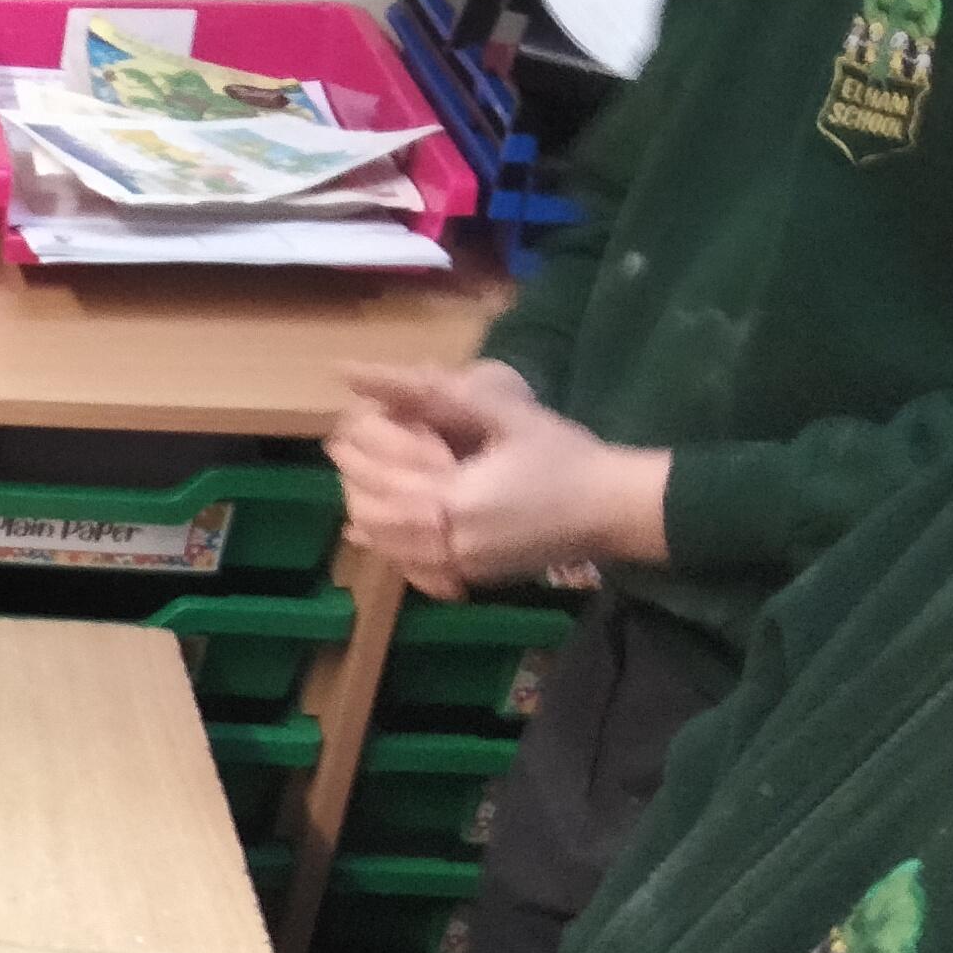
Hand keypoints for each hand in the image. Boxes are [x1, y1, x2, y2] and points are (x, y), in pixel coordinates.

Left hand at [334, 363, 666, 594]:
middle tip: (342, 456)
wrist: (615, 509)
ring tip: (356, 487)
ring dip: (365, 517)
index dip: (353, 458)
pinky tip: (379, 530)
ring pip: (388, 548)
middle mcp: (452, 539)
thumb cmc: (566, 454)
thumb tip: (368, 375)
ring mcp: (463, 565)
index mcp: (456, 497)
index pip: (381, 480)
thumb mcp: (507, 414)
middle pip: (375, 518)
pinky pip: (415, 568)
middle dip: (352, 486)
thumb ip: (436, 396)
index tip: (337, 435)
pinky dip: (390, 548)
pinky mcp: (474, 577)